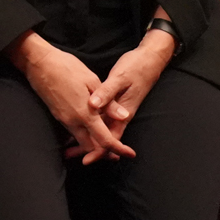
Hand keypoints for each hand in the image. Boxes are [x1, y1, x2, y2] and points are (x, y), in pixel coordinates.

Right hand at [7, 33, 134, 163]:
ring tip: (105, 139)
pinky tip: (89, 126)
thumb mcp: (92, 81)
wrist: (37, 62)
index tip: (130, 154)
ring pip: (80, 140)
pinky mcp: (56, 114)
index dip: (119, 149)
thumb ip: (109, 103)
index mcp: (85, 114)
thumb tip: (124, 116)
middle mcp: (73, 121)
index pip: (105, 140)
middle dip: (104, 151)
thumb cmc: (66, 67)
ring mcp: (62, 118)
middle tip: (117, 149)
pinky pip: (72, 131)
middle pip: (90, 147)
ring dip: (92, 143)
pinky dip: (83, 134)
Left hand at [69, 26, 175, 161]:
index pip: (110, 137)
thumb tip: (94, 106)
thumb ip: (107, 93)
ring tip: (70, 145)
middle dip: (89, 148)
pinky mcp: (114, 102)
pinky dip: (91, 125)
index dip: (99, 150)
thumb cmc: (136, 68)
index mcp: (122, 112)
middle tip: (70, 155)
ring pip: (102, 129)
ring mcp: (118, 109)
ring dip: (88, 138)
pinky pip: (102, 119)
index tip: (86, 160)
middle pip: (104, 137)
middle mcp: (120, 114)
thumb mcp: (120, 78)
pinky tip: (80, 125)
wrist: (149, 59)